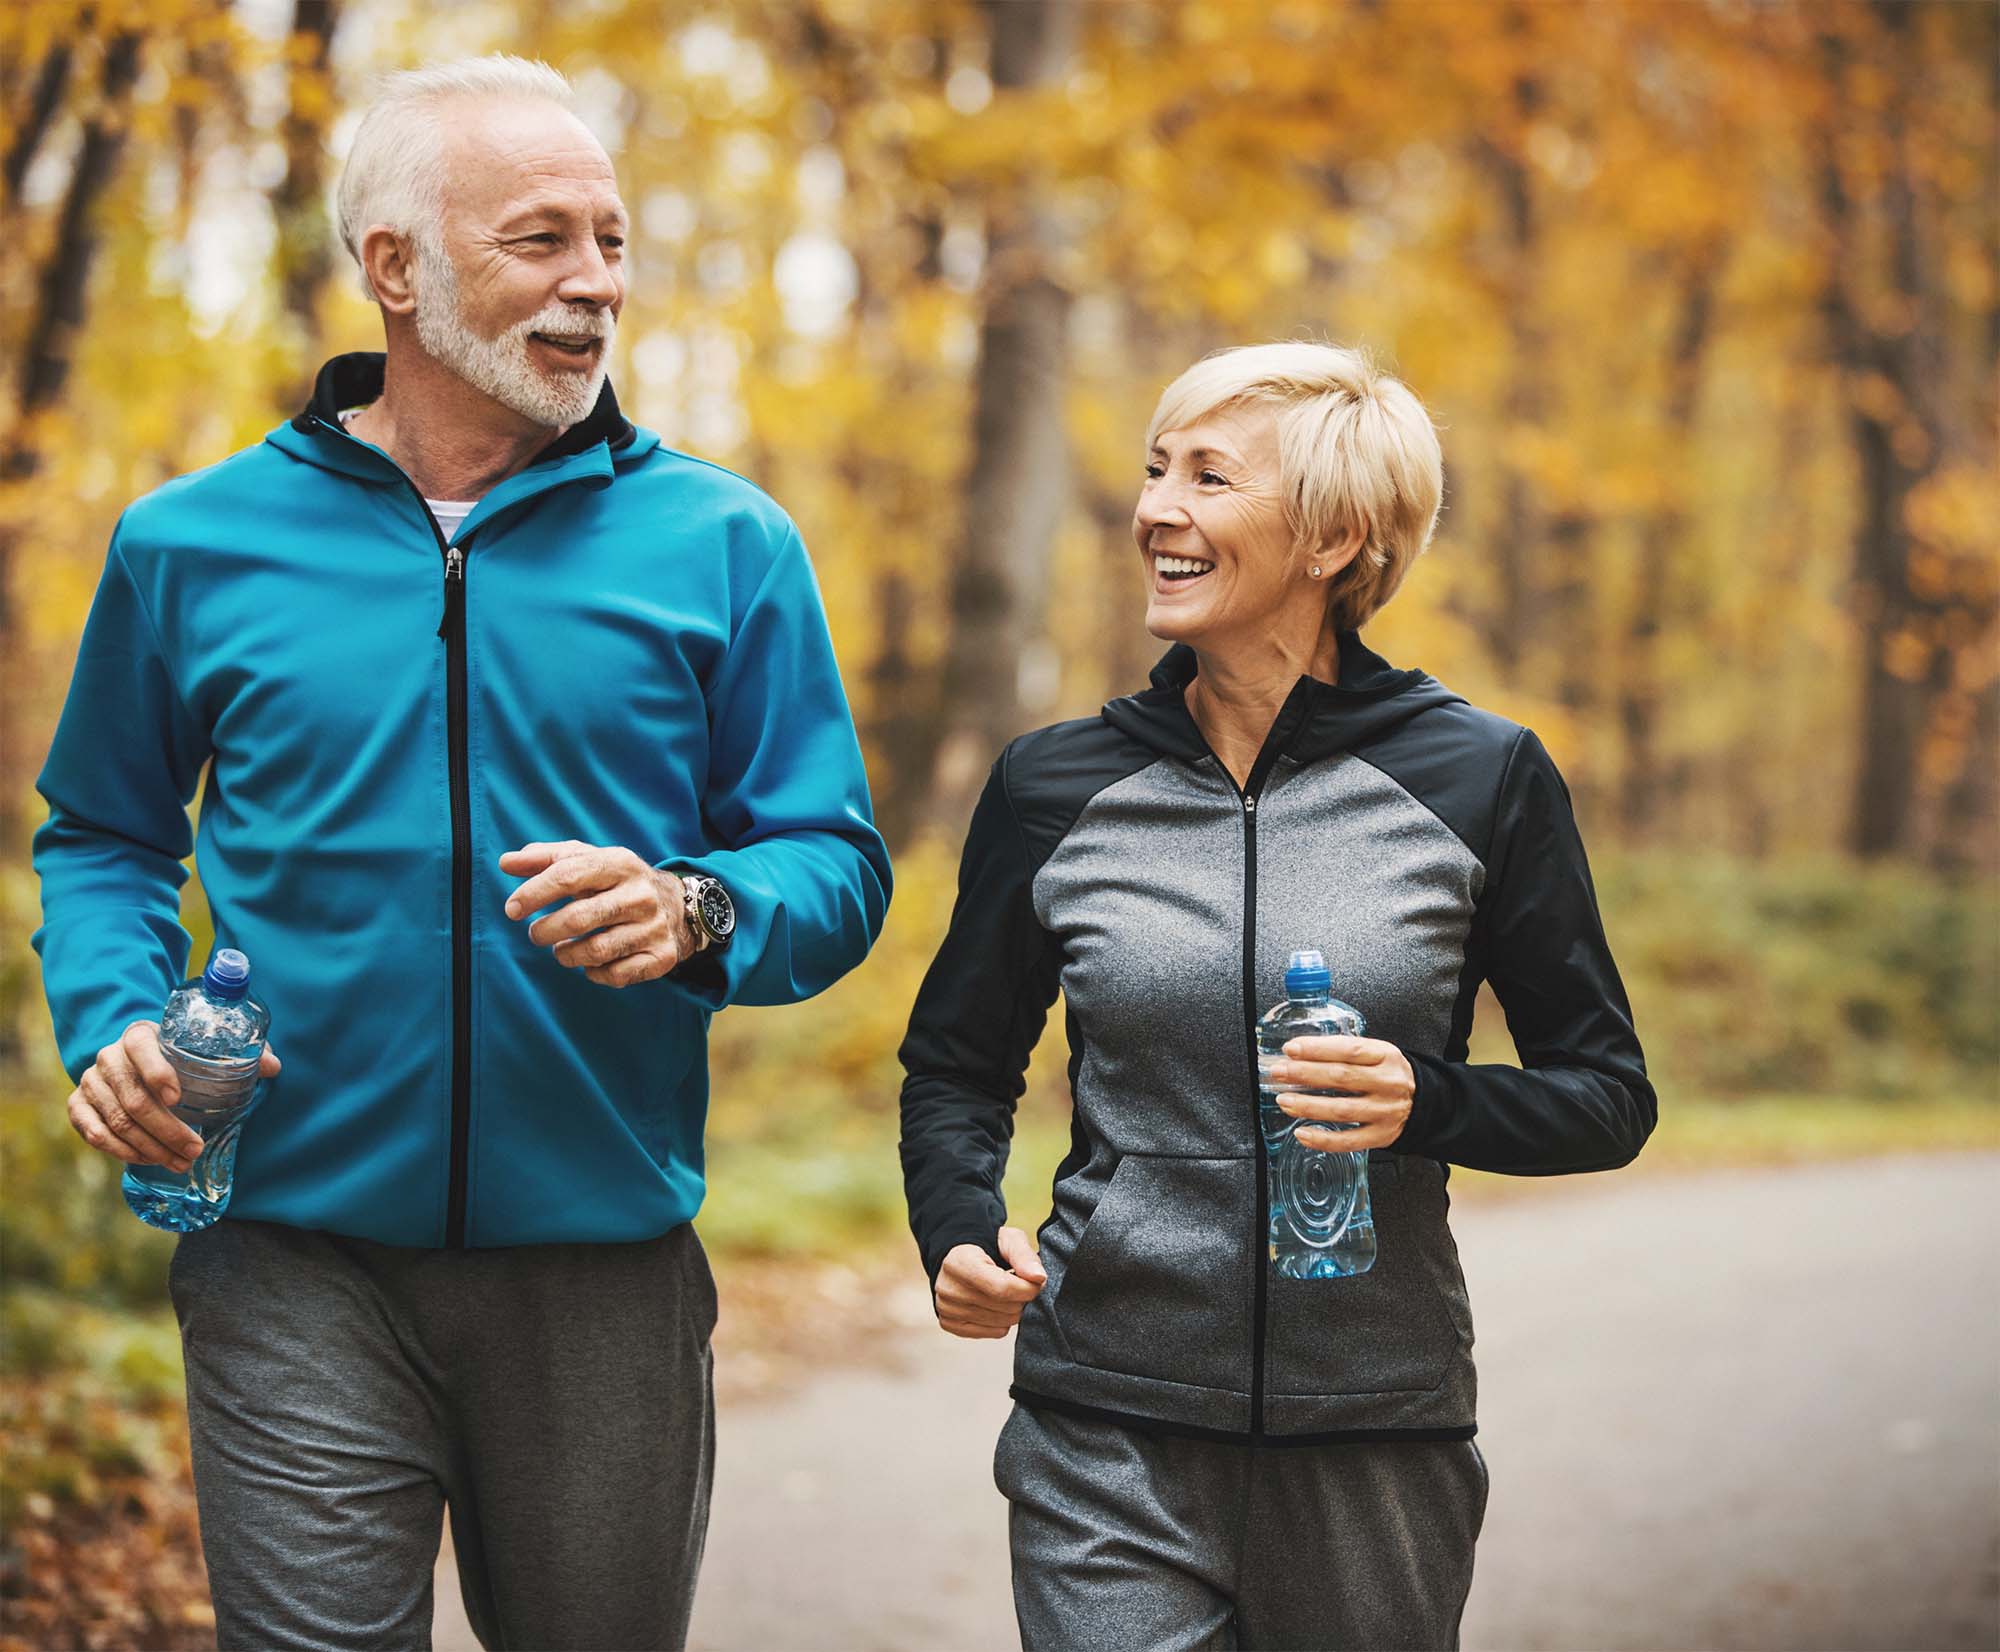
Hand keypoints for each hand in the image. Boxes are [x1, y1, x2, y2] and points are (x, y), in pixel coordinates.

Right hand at [68, 1019, 281, 1169]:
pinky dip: (121, 1151)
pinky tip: (147, 1159)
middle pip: (134, 1099)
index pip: (141, 1049)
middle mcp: (109, 1057)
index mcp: (139, 1036)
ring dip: (150, 1148)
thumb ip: (238, 1054)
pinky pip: (94, 1133)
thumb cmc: (176, 1055)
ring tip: (179, 1162)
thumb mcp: (202, 1048)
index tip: (178, 1098)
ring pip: (117, 1122)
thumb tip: (273, 1067)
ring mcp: (90, 1082)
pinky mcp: (78, 1105)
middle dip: (167, 1130)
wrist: (131, 1059)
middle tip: (194, 1150)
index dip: (157, 1073)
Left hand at [500, 840, 694, 987]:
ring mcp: (654, 927)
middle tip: (536, 934)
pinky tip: (590, 964)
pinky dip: (594, 974)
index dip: (534, 893)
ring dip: (567, 955)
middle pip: (579, 918)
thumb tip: (506, 863)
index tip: (512, 909)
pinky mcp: (662, 956)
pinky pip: (616, 975)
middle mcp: (641, 895)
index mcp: (620, 863)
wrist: (676, 905)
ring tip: (561, 949)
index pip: (568, 875)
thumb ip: (545, 859)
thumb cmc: (616, 882)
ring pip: (595, 951)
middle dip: (546, 931)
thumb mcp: (587, 861)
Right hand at [934, 1227, 1045, 1339]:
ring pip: (1002, 1322)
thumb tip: (1039, 1278)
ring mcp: (946, 1309)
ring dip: (1013, 1309)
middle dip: (1021, 1297)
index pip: (1002, 1288)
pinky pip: (994, 1332)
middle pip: (1005, 1307)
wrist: (958, 1257)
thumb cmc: (987, 1247)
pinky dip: (1002, 1321)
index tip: (1036, 1281)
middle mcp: (948, 1288)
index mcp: (960, 1262)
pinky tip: (995, 1304)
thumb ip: (1024, 1256)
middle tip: (1018, 1284)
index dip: (1027, 1288)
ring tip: (1006, 1292)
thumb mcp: (1008, 1240)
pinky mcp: (950, 1324)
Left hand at [1267, 1034, 1415, 1152]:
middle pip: (1341, 1078)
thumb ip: (1344, 1051)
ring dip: (1308, 1106)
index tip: (1290, 1049)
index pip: (1349, 1049)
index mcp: (1385, 1056)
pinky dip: (1322, 1139)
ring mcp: (1385, 1112)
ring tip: (1284, 1100)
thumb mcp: (1376, 1053)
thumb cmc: (1389, 1074)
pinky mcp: (1381, 1136)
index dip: (1317, 1049)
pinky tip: (1302, 1133)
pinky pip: (1348, 1141)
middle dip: (1304, 1074)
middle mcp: (1387, 1083)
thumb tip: (1299, 1054)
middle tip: (1279, 1072)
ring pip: (1342, 1110)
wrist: (1424, 1102)